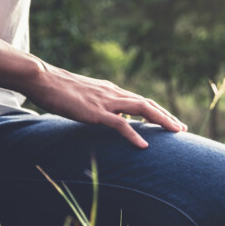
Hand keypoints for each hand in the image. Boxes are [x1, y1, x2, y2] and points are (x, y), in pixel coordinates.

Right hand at [22, 64, 185, 148]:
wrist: (41, 78)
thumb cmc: (58, 89)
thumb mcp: (85, 97)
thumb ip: (100, 105)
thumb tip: (110, 117)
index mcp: (112, 91)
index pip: (142, 102)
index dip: (159, 112)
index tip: (172, 122)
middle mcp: (114, 94)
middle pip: (148, 104)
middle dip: (168, 117)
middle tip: (183, 129)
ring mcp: (106, 102)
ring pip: (142, 109)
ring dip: (162, 121)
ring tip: (176, 133)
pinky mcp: (95, 112)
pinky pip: (119, 124)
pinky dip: (133, 135)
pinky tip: (144, 146)